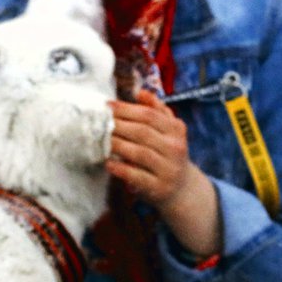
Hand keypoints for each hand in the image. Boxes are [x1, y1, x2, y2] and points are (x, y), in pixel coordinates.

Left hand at [108, 90, 221, 256]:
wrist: (182, 189)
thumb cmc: (168, 154)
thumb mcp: (169, 131)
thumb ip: (156, 110)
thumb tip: (140, 92)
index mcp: (176, 130)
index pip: (149, 115)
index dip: (126, 109)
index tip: (107, 106)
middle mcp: (175, 148)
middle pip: (143, 132)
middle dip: (118, 125)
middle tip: (98, 122)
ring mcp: (168, 169)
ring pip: (140, 153)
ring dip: (117, 145)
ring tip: (100, 140)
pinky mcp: (159, 187)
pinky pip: (138, 176)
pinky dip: (122, 169)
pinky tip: (108, 163)